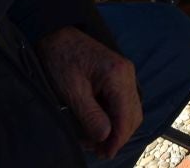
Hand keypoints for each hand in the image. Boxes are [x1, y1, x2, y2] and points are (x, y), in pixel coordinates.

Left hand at [36, 26, 141, 158]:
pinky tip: (99, 124)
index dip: (117, 140)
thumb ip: (90, 115)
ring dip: (116, 128)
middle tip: (97, 150)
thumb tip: (104, 137)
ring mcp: (124, 73)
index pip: (126, 117)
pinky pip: (123, 102)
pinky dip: (114, 117)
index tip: (104, 154)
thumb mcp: (71, 90)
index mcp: (118, 75)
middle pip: (133, 115)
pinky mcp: (117, 75)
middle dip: (117, 136)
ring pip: (130, 110)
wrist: (56, 34)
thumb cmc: (61, 58)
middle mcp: (127, 73)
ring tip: (95, 140)